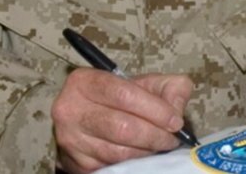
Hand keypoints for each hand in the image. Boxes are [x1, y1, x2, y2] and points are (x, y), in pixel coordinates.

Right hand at [52, 67, 193, 172]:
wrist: (88, 120)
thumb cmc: (120, 99)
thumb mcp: (145, 83)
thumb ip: (169, 87)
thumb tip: (176, 111)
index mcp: (84, 81)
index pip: (124, 95)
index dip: (155, 110)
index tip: (175, 121)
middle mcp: (70, 109)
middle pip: (122, 127)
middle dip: (154, 135)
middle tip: (171, 138)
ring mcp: (70, 139)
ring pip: (118, 152)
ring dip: (145, 151)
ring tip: (159, 145)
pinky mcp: (75, 164)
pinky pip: (111, 167)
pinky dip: (133, 163)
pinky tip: (142, 154)